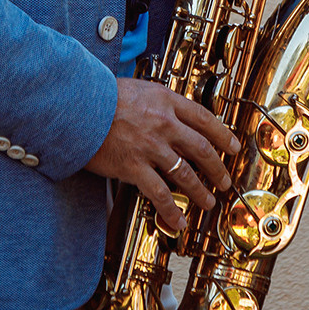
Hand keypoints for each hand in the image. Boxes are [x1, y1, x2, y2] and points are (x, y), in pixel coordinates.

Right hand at [86, 78, 238, 233]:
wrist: (76, 105)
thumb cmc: (100, 95)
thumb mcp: (137, 88)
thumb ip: (157, 102)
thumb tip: (170, 114)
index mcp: (166, 101)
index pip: (204, 119)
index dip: (223, 135)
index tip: (233, 147)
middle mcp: (164, 124)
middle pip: (202, 149)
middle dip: (218, 168)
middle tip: (225, 180)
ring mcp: (151, 147)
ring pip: (186, 175)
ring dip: (200, 192)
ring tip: (208, 202)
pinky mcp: (134, 167)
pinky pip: (159, 194)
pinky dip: (171, 210)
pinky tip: (177, 221)